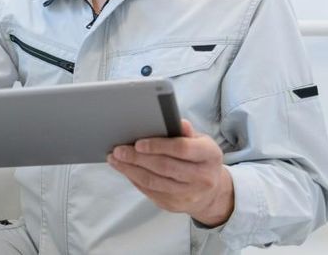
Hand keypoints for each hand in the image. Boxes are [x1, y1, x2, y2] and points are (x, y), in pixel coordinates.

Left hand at [107, 119, 234, 226]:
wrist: (211, 191)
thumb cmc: (199, 158)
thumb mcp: (199, 141)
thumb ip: (185, 132)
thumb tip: (178, 122)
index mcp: (209, 155)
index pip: (182, 148)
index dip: (158, 145)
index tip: (138, 143)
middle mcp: (203, 177)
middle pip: (164, 167)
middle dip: (137, 157)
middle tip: (119, 150)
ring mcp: (189, 194)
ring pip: (154, 182)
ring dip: (130, 169)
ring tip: (115, 159)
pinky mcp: (175, 205)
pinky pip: (150, 192)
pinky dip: (134, 179)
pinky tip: (125, 169)